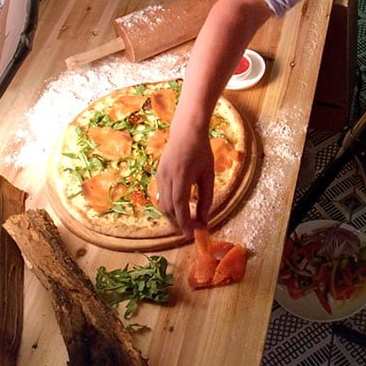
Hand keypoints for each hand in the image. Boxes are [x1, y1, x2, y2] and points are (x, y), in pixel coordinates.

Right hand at [154, 119, 213, 237]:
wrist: (186, 131)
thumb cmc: (201, 151)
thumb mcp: (208, 175)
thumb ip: (206, 199)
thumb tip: (204, 220)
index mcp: (181, 175)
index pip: (179, 205)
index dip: (184, 223)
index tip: (192, 234)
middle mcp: (166, 177)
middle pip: (168, 208)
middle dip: (179, 223)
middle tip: (192, 230)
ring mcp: (159, 176)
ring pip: (163, 204)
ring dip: (173, 216)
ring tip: (188, 221)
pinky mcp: (158, 175)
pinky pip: (161, 196)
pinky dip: (170, 206)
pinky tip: (181, 208)